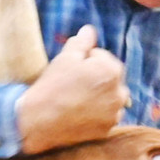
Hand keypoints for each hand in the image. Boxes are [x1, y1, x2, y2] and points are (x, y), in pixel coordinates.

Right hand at [15, 25, 127, 154]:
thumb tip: (90, 30)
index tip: (71, 70)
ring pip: (110, 98)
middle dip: (96, 78)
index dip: (85, 61)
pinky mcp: (107, 129)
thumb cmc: (53, 86)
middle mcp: (120, 92)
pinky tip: (80, 113)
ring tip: (77, 99)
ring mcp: (115, 113)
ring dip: (99, 96)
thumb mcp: (65, 57)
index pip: (102, 58)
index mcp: (112, 70)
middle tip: (73, 85)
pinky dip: (98, 114)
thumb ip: (82, 41)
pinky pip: (106, 117)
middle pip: (109, 78)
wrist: (39, 121)